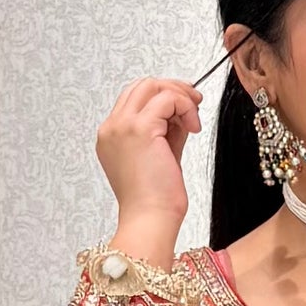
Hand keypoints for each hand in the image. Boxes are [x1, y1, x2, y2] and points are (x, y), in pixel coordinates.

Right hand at [96, 77, 201, 264]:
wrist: (150, 219)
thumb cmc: (153, 200)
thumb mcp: (160, 154)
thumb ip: (166, 129)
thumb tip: (182, 110)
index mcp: (111, 136)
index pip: (134, 98)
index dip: (162, 96)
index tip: (183, 106)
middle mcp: (111, 128)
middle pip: (141, 85)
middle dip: (172, 89)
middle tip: (194, 103)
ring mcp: (122, 126)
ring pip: (152, 86)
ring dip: (179, 96)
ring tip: (193, 119)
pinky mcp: (140, 128)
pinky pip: (168, 99)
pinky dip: (185, 107)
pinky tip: (193, 128)